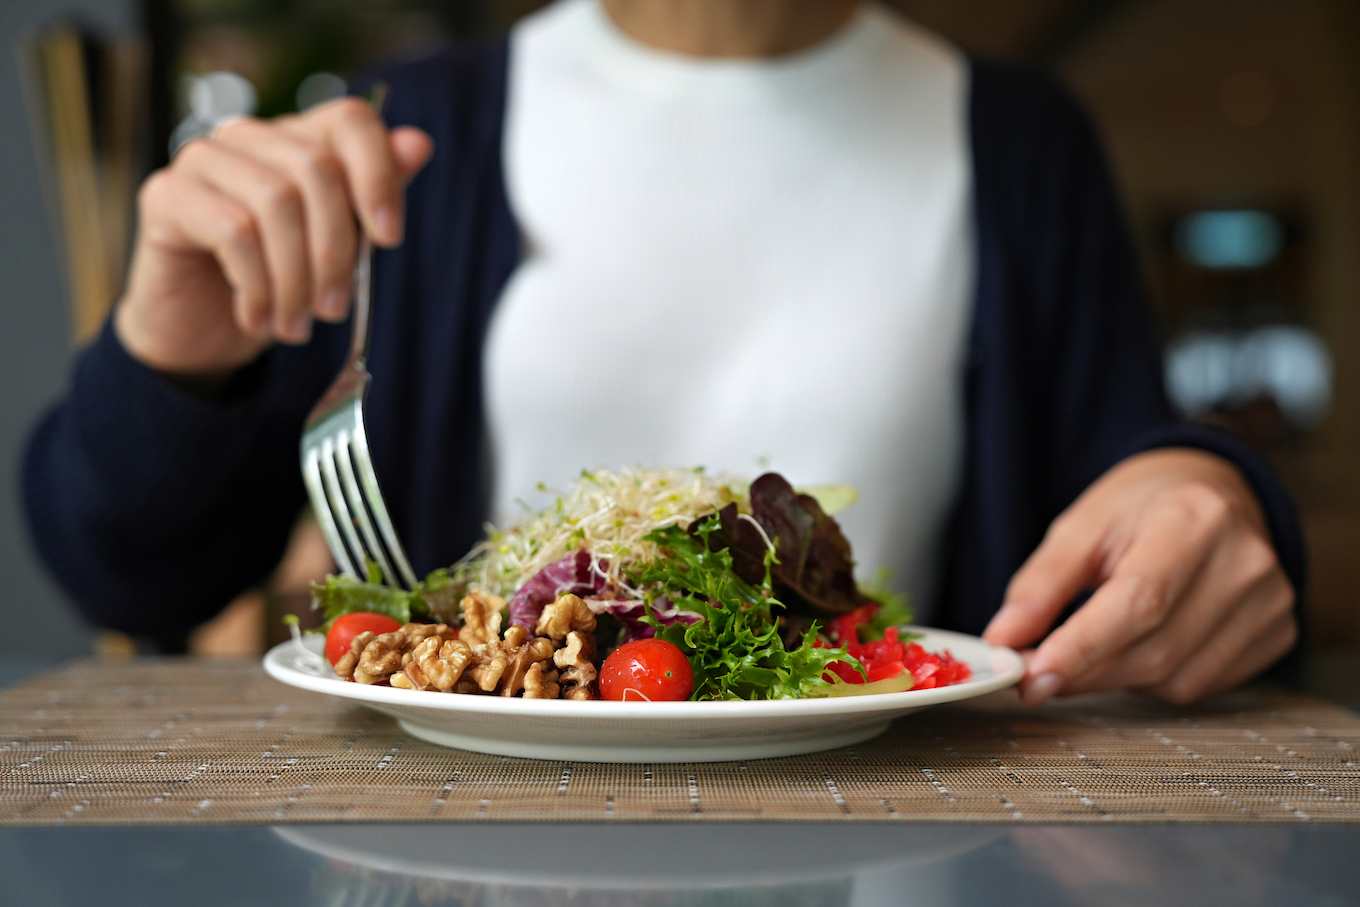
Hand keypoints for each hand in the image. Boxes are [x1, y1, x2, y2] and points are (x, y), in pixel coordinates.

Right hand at [114, 98, 433, 381]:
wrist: (201, 331)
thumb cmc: (276, 284)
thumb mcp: (337, 250)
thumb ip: (370, 200)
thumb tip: (418, 144)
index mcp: (298, 140)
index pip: (351, 121)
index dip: (379, 175)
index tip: (389, 240)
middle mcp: (248, 136)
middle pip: (317, 168)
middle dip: (335, 250)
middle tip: (333, 310)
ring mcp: (202, 158)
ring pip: (276, 202)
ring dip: (294, 278)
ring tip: (295, 324)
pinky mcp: (166, 194)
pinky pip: (232, 231)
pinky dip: (256, 285)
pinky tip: (256, 318)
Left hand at [983, 448, 1295, 705]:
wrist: (1213, 491)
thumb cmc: (1142, 507)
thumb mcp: (1080, 528)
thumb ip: (1040, 586)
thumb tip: (1003, 641)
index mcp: (1193, 519)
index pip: (1138, 602)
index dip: (1082, 648)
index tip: (1032, 677)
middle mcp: (1244, 562)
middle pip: (1155, 649)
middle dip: (1085, 670)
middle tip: (1036, 671)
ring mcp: (1270, 602)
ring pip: (1176, 679)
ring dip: (1117, 676)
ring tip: (1097, 639)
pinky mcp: (1277, 633)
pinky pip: (1201, 684)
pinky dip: (1155, 678)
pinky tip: (1142, 642)